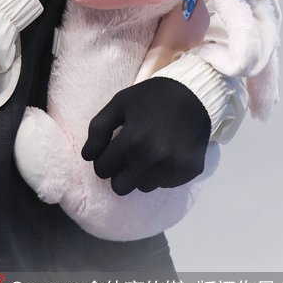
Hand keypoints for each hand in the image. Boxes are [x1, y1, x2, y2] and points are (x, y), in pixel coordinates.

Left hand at [82, 77, 210, 194]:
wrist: (194, 95)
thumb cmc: (150, 98)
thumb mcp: (118, 104)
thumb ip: (98, 129)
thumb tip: (88, 156)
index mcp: (133, 140)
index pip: (103, 169)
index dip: (101, 162)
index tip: (108, 154)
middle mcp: (155, 158)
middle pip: (122, 187)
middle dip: (118, 175)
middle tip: (124, 159)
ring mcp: (175, 166)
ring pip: (145, 187)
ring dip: (140, 175)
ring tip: (145, 154)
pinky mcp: (191, 170)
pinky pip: (166, 183)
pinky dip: (161, 174)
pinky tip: (163, 155)